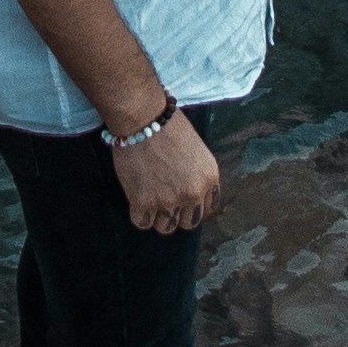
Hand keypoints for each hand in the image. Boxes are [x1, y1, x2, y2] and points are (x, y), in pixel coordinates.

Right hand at [114, 110, 224, 236]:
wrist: (143, 119)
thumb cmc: (169, 126)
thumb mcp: (198, 150)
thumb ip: (198, 174)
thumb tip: (191, 191)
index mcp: (209, 178)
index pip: (209, 208)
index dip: (196, 205)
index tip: (185, 200)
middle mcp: (192, 193)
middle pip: (189, 223)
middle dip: (179, 214)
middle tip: (166, 200)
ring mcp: (168, 201)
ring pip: (166, 227)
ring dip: (159, 217)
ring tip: (151, 200)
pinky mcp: (143, 202)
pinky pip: (142, 222)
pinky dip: (139, 215)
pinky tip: (137, 200)